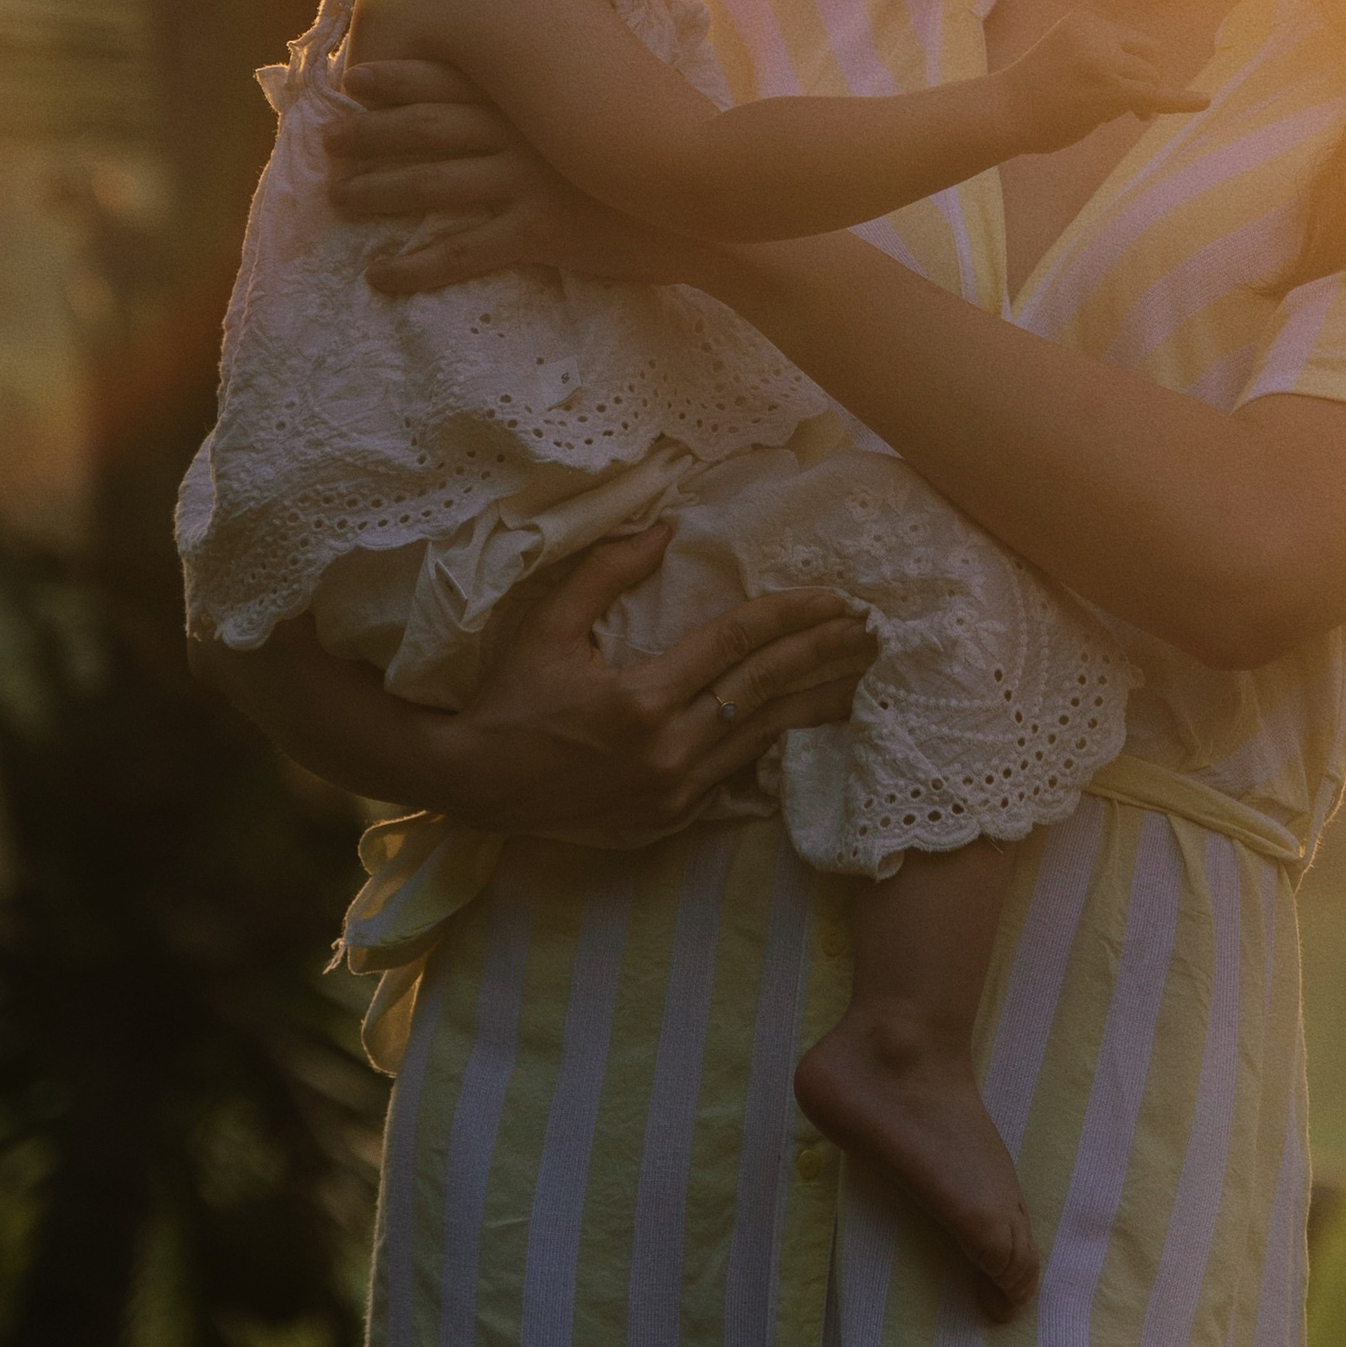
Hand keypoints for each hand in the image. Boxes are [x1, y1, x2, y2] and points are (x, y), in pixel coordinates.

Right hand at [211, 527, 872, 845]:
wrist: (472, 785)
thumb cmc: (507, 697)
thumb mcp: (548, 625)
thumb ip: (607, 572)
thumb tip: (664, 526)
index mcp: (638, 699)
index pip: (735, 647)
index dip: (790, 617)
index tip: (836, 597)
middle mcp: (665, 751)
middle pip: (765, 692)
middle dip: (824, 656)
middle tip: (872, 630)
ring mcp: (671, 793)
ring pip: (762, 738)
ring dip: (816, 701)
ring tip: (861, 674)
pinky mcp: (670, 820)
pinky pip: (737, 773)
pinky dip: (776, 742)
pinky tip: (809, 722)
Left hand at [328, 58, 697, 292]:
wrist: (706, 204)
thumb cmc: (661, 151)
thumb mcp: (613, 103)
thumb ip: (570, 89)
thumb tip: (545, 74)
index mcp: (535, 100)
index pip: (451, 80)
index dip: (396, 78)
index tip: (352, 80)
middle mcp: (522, 134)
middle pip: (426, 130)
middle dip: (370, 135)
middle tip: (328, 143)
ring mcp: (527, 182)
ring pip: (432, 186)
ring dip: (378, 193)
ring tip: (338, 201)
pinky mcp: (538, 233)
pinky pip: (461, 253)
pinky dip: (414, 266)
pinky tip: (379, 275)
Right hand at [999, 0, 1212, 153]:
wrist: (1006, 111)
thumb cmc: (1036, 88)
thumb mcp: (1066, 50)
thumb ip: (1105, 54)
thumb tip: (1151, 89)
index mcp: (1083, 18)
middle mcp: (1095, 33)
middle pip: (1150, 51)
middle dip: (1143, 77)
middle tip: (1119, 103)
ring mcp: (1102, 60)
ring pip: (1151, 79)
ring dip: (1139, 102)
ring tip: (1106, 114)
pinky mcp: (1108, 90)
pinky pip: (1157, 96)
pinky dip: (1182, 102)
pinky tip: (1204, 102)